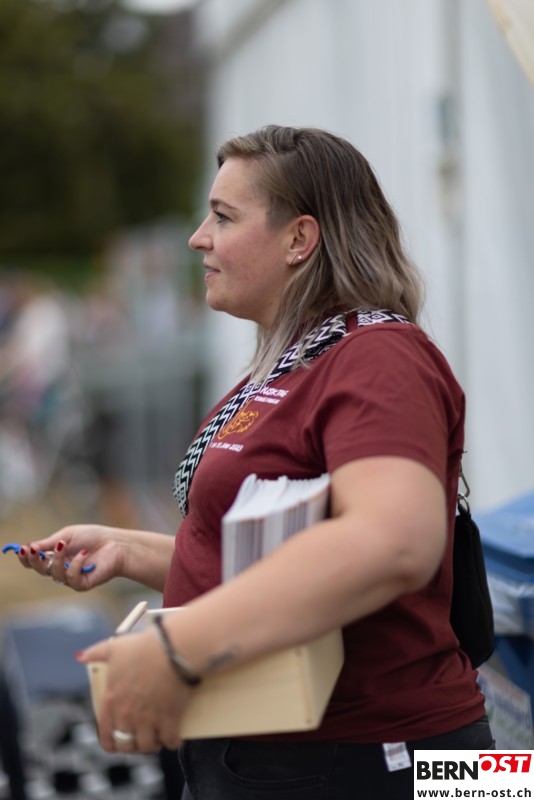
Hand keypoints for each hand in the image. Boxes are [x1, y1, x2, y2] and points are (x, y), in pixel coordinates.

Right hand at [12, 525, 125, 590]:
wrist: (116, 544)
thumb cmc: (94, 537)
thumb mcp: (68, 536)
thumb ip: (49, 543)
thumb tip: (29, 547)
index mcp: (56, 556)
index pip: (35, 562)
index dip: (27, 557)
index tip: (23, 548)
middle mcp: (61, 569)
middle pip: (41, 570)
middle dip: (35, 560)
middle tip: (34, 550)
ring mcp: (71, 578)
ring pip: (55, 573)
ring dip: (58, 558)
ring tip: (65, 545)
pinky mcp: (83, 584)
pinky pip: (72, 578)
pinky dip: (75, 564)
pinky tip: (84, 554)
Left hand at [78, 628, 187, 752]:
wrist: (171, 649)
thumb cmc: (142, 647)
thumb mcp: (114, 647)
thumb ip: (95, 653)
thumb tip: (80, 656)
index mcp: (111, 701)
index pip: (105, 736)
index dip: (112, 743)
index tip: (119, 741)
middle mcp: (127, 715)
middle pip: (127, 745)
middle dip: (134, 745)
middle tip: (142, 738)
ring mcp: (148, 719)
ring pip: (148, 746)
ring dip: (153, 744)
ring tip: (158, 738)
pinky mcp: (169, 719)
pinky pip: (170, 741)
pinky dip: (172, 741)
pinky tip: (174, 737)